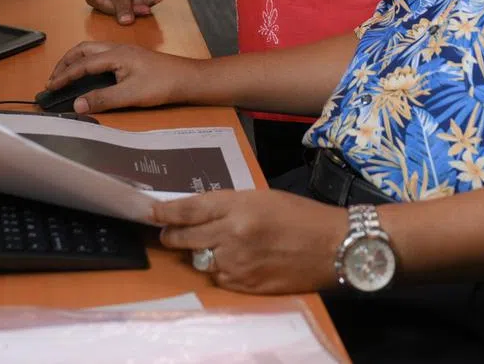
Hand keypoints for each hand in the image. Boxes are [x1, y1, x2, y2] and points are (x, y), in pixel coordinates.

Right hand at [45, 41, 201, 113]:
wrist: (187, 78)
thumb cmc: (161, 84)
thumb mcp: (130, 95)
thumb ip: (102, 99)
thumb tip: (76, 105)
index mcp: (115, 55)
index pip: (82, 64)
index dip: (63, 76)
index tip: (48, 88)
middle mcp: (118, 48)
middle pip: (84, 50)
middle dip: (65, 62)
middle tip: (53, 79)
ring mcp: (125, 51)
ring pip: (93, 50)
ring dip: (76, 61)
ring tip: (65, 76)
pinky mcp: (131, 58)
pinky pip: (102, 54)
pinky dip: (88, 62)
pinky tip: (89, 74)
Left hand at [153, 189, 344, 294]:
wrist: (332, 246)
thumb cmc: (301, 215)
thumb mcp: (264, 198)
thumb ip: (231, 206)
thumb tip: (200, 216)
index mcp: (240, 206)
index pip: (191, 209)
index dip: (167, 212)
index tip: (151, 212)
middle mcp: (232, 234)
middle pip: (185, 237)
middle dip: (173, 235)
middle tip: (168, 233)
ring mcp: (236, 263)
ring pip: (200, 260)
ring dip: (202, 254)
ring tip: (220, 247)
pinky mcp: (243, 286)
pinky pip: (218, 278)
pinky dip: (221, 270)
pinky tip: (238, 262)